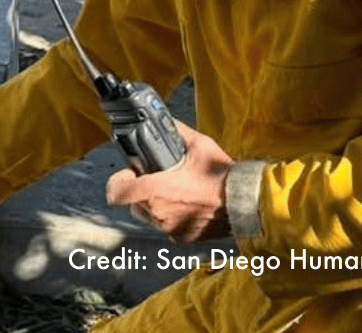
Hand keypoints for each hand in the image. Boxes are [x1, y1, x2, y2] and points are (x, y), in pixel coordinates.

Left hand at [105, 121, 233, 243]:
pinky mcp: (179, 238)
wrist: (245, 202)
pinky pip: (165, 226)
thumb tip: (165, 122)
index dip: (119, 181)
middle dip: (140, 190)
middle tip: (159, 179)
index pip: (116, 192)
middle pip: (132, 202)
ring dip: (154, 204)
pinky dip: (170, 217)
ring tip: (176, 192)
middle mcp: (158, 213)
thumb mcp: (199, 145)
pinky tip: (186, 205)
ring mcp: (168, 228)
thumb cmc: (222, 175)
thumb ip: (176, 132)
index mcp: (156, 191)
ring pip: (148, 215)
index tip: (131, 173)